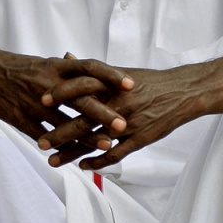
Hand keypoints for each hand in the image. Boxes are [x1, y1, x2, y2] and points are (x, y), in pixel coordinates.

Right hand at [0, 49, 133, 144]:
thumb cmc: (21, 69)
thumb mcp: (46, 64)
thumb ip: (69, 68)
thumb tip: (90, 68)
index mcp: (57, 67)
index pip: (89, 68)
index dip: (111, 75)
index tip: (131, 84)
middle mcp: (49, 85)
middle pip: (81, 99)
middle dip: (104, 113)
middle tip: (124, 124)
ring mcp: (36, 104)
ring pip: (65, 123)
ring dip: (88, 136)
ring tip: (108, 145)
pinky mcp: (23, 119)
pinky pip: (45, 136)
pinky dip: (62, 147)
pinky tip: (78, 156)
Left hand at [38, 64, 201, 167]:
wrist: (182, 92)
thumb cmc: (148, 81)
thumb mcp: (119, 72)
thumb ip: (91, 70)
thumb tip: (66, 57)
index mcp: (112, 85)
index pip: (81, 88)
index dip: (61, 94)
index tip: (41, 101)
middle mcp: (118, 103)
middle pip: (84, 120)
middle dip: (59, 133)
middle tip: (40, 142)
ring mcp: (129, 123)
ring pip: (96, 141)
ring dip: (73, 153)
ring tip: (53, 161)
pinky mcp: (140, 138)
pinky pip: (116, 154)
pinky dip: (98, 161)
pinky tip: (84, 166)